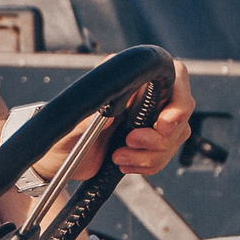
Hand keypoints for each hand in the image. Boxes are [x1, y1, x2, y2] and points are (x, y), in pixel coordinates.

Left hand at [36, 61, 193, 181]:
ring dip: (151, 154)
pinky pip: (165, 154)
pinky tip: (125, 163)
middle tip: (131, 142)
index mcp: (130, 80)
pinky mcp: (149, 140)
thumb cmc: (61, 136)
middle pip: (180, 112)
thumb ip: (89, 115)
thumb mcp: (70, 124)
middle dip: (160, 137)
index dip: (177, 101)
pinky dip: (148, 164)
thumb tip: (110, 110)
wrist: (59, 161)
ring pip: (175, 137)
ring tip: (120, 156)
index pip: (174, 75)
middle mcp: (144, 95)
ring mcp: (149, 118)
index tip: (164, 124)